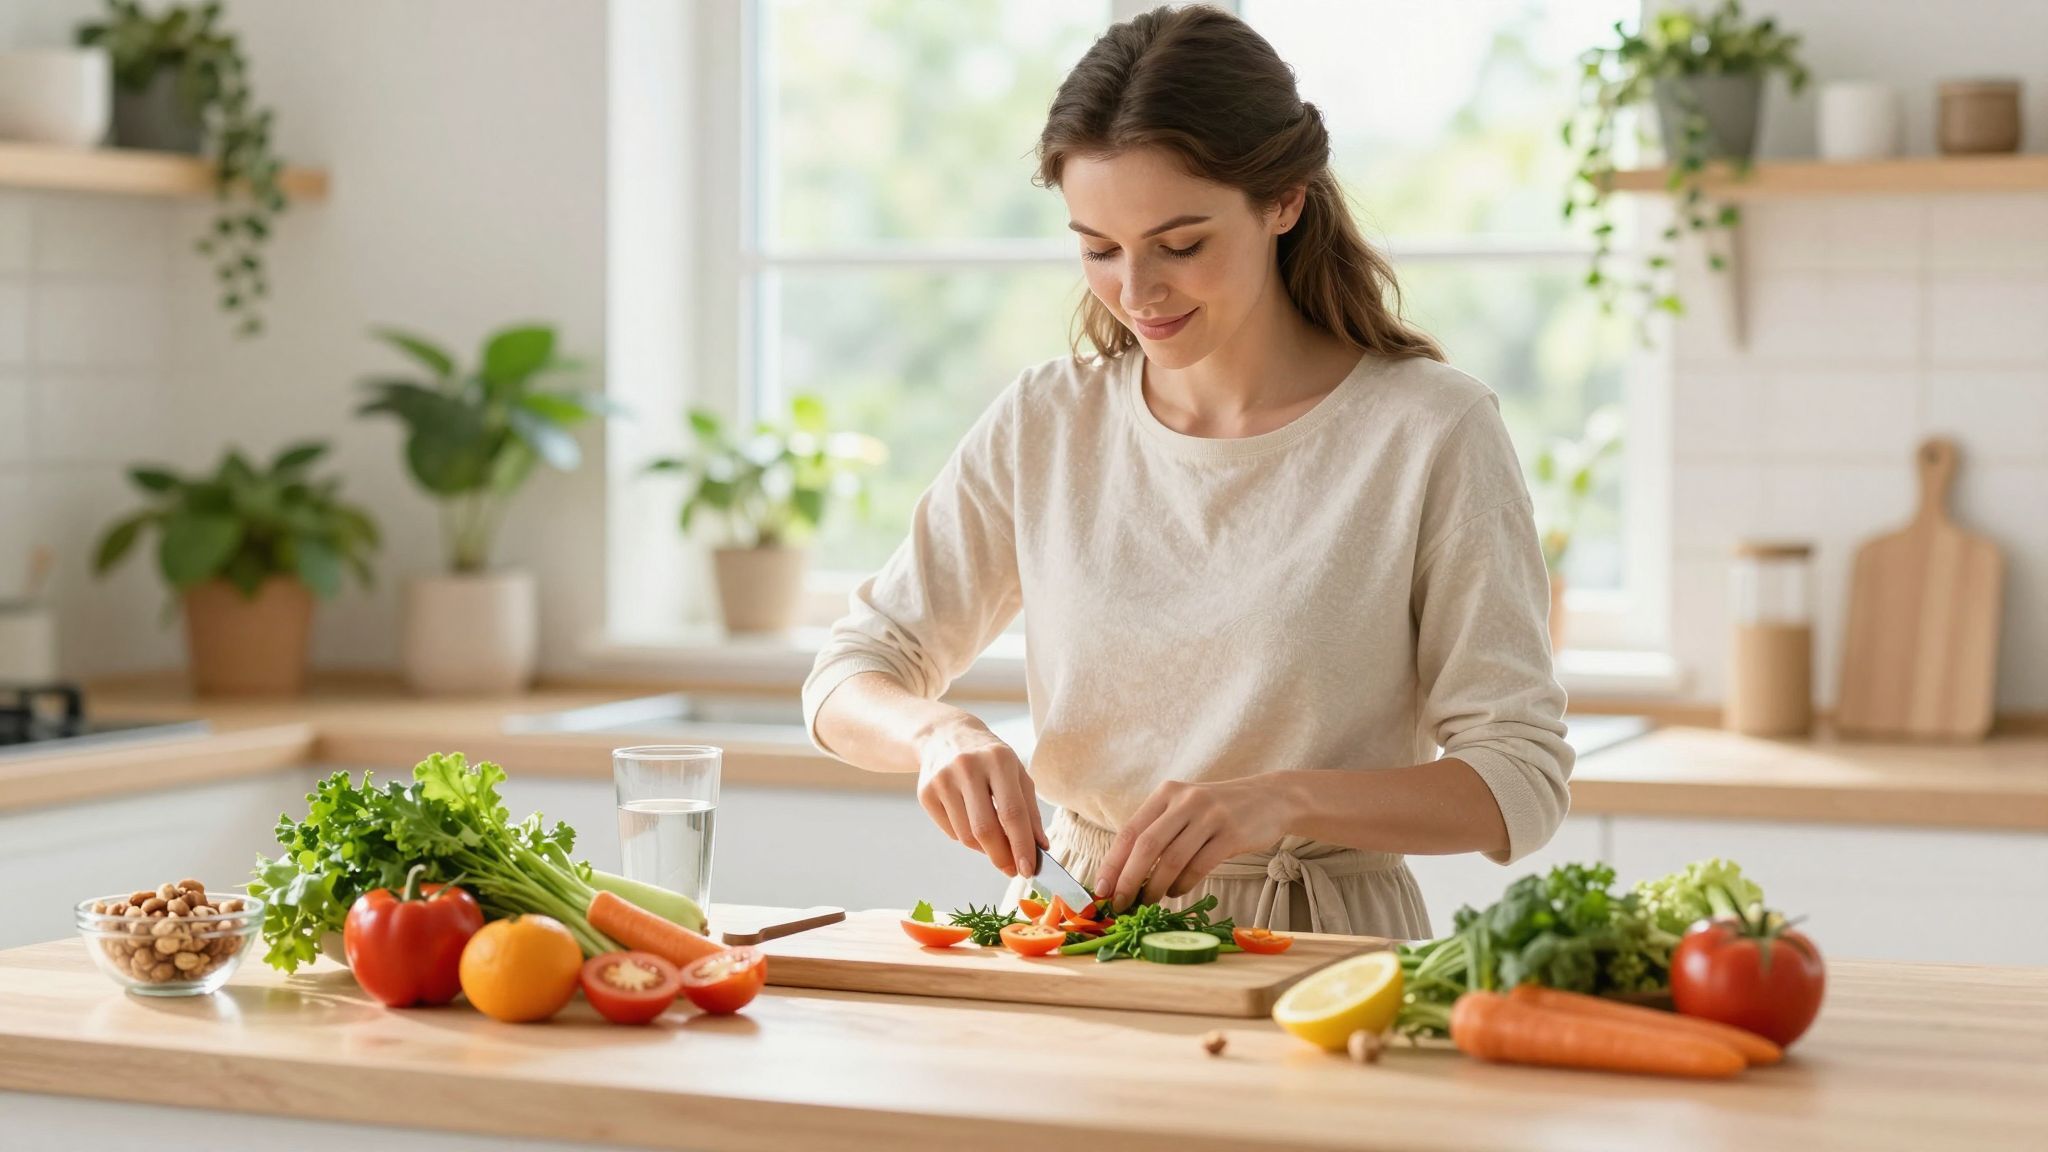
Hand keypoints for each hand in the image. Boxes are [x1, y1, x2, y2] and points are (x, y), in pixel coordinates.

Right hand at [914, 715, 1046, 877]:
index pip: (1012, 813)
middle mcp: (967, 767)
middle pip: (985, 829)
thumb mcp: (1017, 774)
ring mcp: (942, 780)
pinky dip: (966, 837)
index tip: (1028, 870)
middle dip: (1001, 857)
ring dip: (984, 849)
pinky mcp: (925, 793)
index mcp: (998, 759)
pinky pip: (951, 832)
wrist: (945, 736)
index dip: (1021, 845)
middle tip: (1012, 870)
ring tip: (994, 841)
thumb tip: (1040, 848)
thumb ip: (1030, 811)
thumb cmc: (990, 759)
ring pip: (966, 836)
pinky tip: (971, 821)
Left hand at [1095, 776, 1297, 910]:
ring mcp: (1210, 816)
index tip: (1101, 890)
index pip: (1130, 831)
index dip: (1112, 863)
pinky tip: (1177, 893)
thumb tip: (1125, 876)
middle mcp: (1185, 800)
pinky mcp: (1231, 834)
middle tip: (1121, 904)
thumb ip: (1159, 833)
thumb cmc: (1219, 812)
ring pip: (1172, 859)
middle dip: (1128, 880)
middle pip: (1146, 846)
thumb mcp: (1185, 809)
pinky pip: (1199, 866)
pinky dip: (1183, 885)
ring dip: (1156, 888)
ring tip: (1149, 903)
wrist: (1271, 799)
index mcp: (1166, 793)